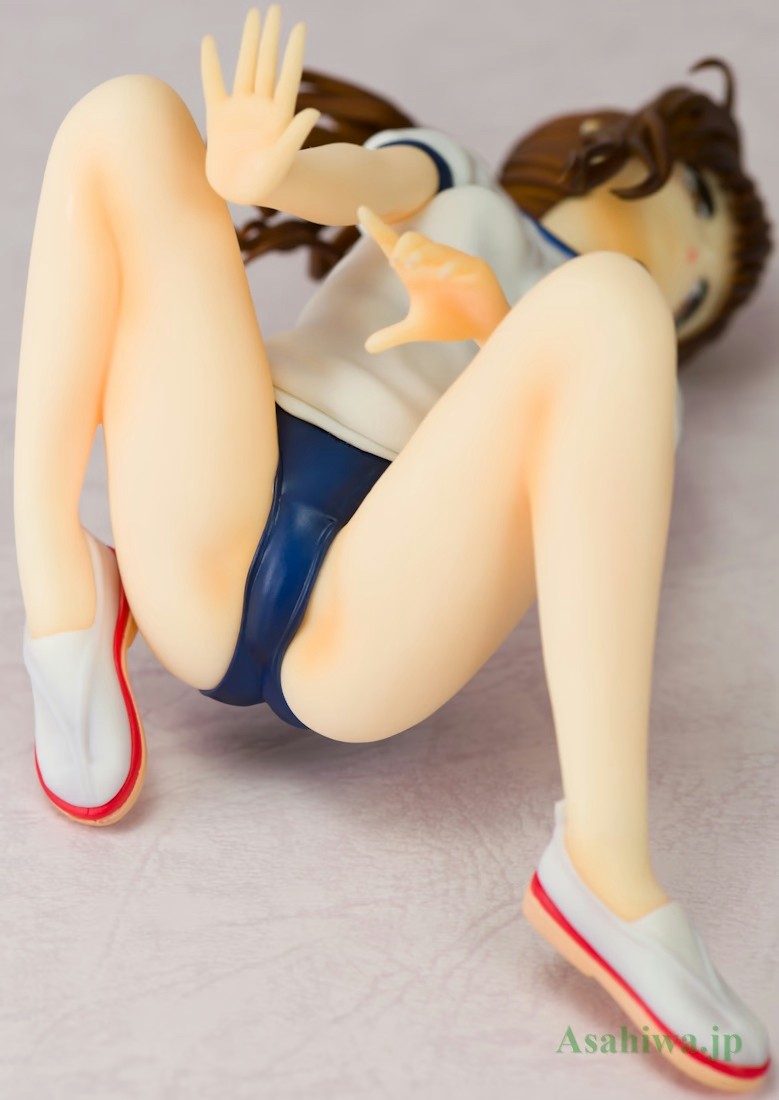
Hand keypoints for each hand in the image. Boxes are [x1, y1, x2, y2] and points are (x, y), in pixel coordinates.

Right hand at [201, 6, 320, 204]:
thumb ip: (294, 137)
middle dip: (271, 37)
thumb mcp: (282, 161)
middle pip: (267, 64)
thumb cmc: (266, 183)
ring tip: (254, 15)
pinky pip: (212, 84)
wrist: (240, 193)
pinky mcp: (218, 115)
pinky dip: (210, 64)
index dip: (293, 52)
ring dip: (249, 42)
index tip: (300, 27)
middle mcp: (260, 107)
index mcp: (278, 116)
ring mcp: (240, 109)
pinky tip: (209, 41)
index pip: (288, 76)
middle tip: (275, 9)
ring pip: (245, 67)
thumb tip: (314, 112)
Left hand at [358, 206, 510, 352]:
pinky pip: (462, 264)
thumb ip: (393, 334)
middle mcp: (434, 262)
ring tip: (409, 266)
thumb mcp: (418, 329)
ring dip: (422, 255)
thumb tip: (367, 347)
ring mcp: (456, 263)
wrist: (485, 329)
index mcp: (418, 271)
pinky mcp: (477, 270)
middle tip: (395, 263)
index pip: (394, 244)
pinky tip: (442, 275)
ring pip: (437, 249)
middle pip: (414, 241)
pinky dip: (451, 267)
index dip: (378, 228)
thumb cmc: (452, 322)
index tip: (362, 210)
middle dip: (403, 248)